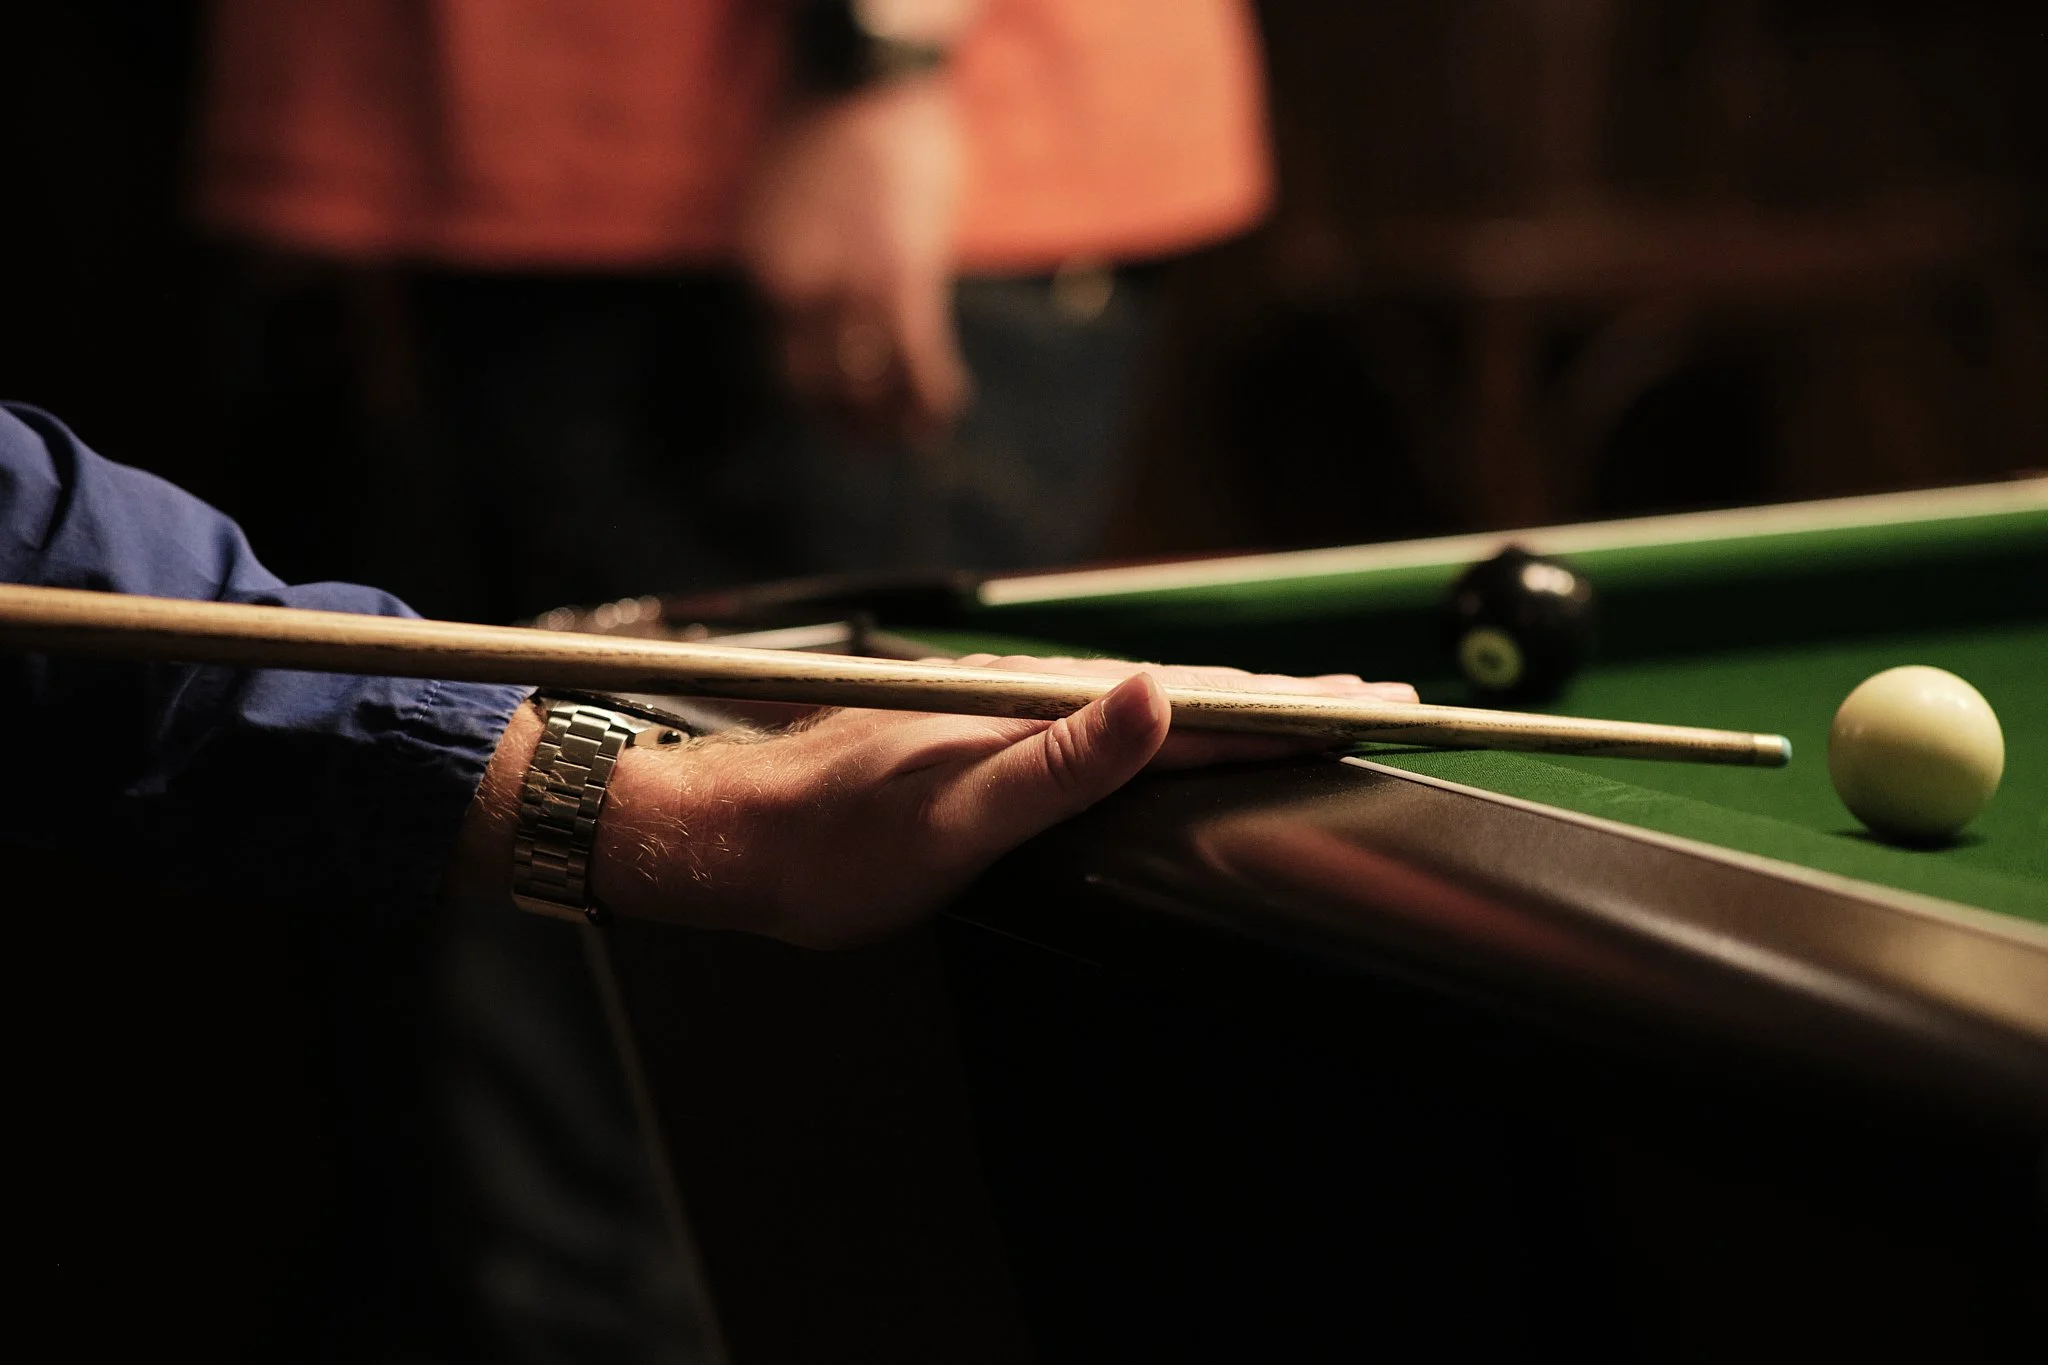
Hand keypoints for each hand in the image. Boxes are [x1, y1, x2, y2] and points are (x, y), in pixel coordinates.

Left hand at [585, 658, 1415, 947]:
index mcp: (1047, 714)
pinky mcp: (996, 743)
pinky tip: (1184, 729)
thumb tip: (1162, 692)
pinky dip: (1174, 724)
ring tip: (1310, 708)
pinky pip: (1111, 726)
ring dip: (1241, 705)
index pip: (1199, 705)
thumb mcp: (956, 816)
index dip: (1293, 708)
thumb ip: (1062, 761)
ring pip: (1156, 706)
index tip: (1379, 701)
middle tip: (1381, 697)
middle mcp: (1039, 704)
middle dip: (1292, 697)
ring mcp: (1017, 721)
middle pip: (1192, 695)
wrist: (738, 837)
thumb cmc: (838, 846)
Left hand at [738, 77, 967, 442]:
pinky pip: (918, 359)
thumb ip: (792, 263)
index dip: (812, 405)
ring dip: (893, 421)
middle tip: (871, 443)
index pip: (782, 367)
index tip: (832, 420)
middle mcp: (801, 292)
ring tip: (913, 436)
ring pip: (870, 384)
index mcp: (767, 276)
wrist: (859, 80)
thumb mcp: (778, 205)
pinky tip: (943, 412)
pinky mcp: (906, 276)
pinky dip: (932, 395)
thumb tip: (808, 310)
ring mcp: (853, 286)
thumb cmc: (820, 132)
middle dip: (848, 426)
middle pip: (820, 388)